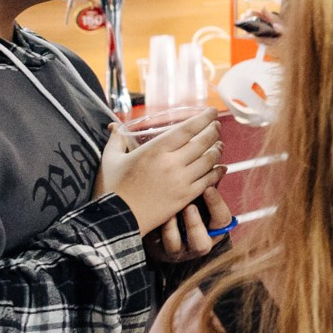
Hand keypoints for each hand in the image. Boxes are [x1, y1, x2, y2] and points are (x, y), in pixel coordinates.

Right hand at [95, 114, 223, 233]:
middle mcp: (172, 163)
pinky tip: (221, 168)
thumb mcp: (110, 160)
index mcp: (155, 150)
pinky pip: (209, 181)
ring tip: (220, 145)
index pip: (187, 129)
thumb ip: (115, 140)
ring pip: (209, 160)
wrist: (117, 220)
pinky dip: (218, 172)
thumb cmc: (111, 189)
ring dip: (218, 150)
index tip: (211, 112)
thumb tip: (113, 125)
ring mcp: (181, 181)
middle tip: (216, 126)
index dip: (203, 119)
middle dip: (213, 131)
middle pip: (202, 142)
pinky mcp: (185, 197)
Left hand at [145, 186, 233, 265]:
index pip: (222, 220)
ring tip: (169, 213)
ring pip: (178, 247)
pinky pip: (158, 245)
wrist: (163, 227)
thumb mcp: (198, 198)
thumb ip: (205, 185)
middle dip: (195, 224)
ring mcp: (179, 251)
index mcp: (213, 229)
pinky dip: (158, 231)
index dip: (217, 206)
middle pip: (202, 243)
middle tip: (189, 206)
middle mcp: (198, 243)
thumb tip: (215, 162)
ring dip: (173, 228)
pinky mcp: (160, 252)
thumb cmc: (186, 204)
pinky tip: (155, 217)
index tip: (208, 188)